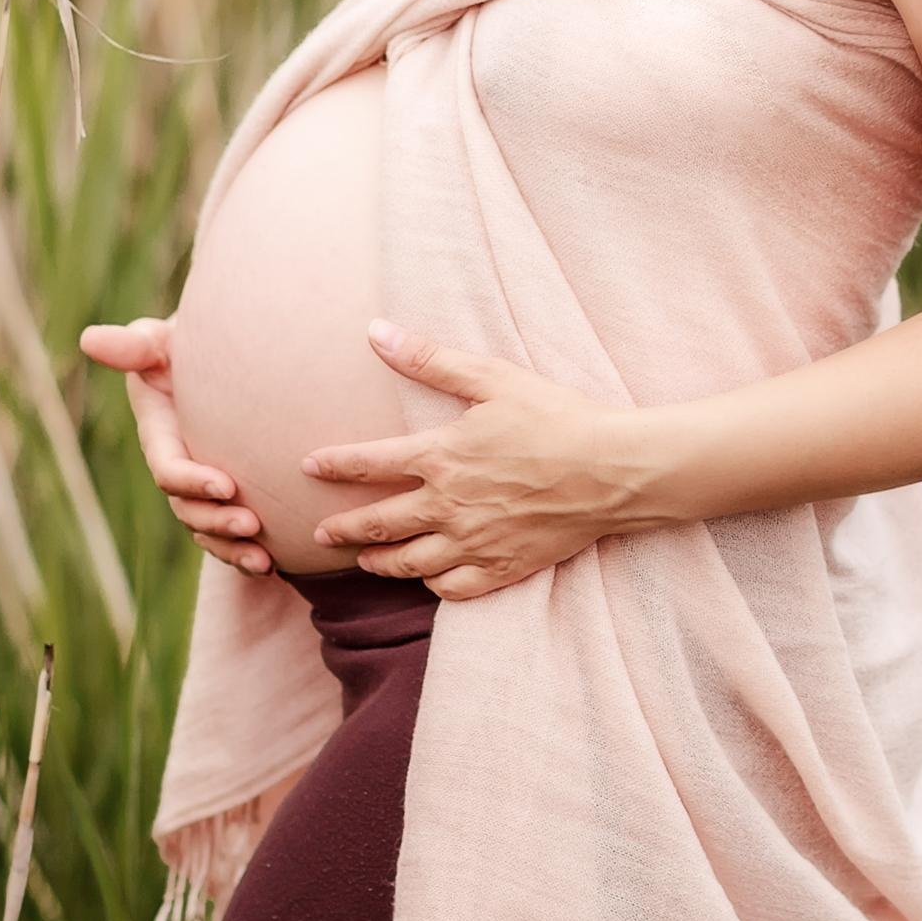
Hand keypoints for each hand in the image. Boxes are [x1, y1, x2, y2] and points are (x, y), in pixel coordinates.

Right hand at [77, 314, 272, 575]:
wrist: (231, 353)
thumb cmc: (194, 340)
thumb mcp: (163, 340)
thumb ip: (134, 345)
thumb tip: (91, 339)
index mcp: (160, 434)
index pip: (168, 468)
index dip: (192, 481)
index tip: (228, 484)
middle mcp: (178, 466)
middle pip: (188, 508)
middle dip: (217, 521)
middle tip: (253, 524)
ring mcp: (201, 484)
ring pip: (207, 529)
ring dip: (231, 548)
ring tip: (264, 558)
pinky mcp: (228, 495)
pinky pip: (228, 535)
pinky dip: (246, 553)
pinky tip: (276, 564)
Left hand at [301, 319, 644, 600]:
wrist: (613, 470)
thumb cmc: (556, 417)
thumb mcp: (492, 378)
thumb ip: (429, 359)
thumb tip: (375, 331)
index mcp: (440, 457)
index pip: (368, 464)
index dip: (334, 465)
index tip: (308, 466)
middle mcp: (447, 506)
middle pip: (378, 525)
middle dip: (344, 529)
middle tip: (320, 533)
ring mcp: (474, 543)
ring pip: (410, 564)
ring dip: (379, 563)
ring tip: (363, 562)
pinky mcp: (504, 568)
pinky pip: (454, 588)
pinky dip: (433, 586)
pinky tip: (428, 579)